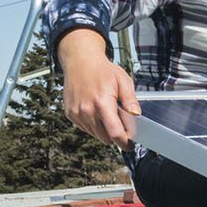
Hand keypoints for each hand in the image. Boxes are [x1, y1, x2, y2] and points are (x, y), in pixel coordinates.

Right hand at [58, 30, 139, 147]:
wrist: (79, 61)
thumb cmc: (103, 70)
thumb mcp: (123, 81)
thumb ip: (130, 100)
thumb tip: (136, 115)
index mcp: (102, 102)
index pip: (114, 133)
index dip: (124, 143)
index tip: (130, 145)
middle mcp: (86, 110)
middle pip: (105, 137)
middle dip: (115, 135)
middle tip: (120, 123)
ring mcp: (76, 113)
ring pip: (95, 134)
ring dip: (103, 130)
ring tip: (107, 113)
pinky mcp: (70, 114)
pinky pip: (85, 128)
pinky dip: (93, 125)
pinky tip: (96, 111)